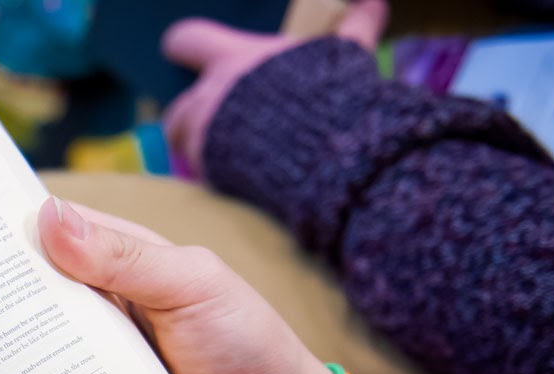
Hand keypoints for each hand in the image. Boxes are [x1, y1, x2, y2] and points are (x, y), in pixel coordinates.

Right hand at [38, 197, 333, 373]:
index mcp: (121, 261)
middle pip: (27, 292)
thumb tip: (48, 217)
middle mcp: (97, 306)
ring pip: (26, 348)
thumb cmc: (244, 348)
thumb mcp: (191, 288)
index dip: (4, 226)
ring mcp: (89, 359)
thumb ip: (126, 258)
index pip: (51, 232)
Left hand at [161, 0, 387, 176]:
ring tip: (230, 152)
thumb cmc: (334, 97)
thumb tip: (375, 3)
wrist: (329, 158)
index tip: (181, 52)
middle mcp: (209, 98)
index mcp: (233, 59)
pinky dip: (216, 174)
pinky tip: (243, 176)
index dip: (184, 46)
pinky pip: (200, 174)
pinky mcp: (210, 175)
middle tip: (215, 122)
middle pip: (178, 107)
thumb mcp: (346, 55)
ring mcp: (203, 139)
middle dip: (190, 115)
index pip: (186, 39)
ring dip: (200, 146)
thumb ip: (354, 26)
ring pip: (182, 143)